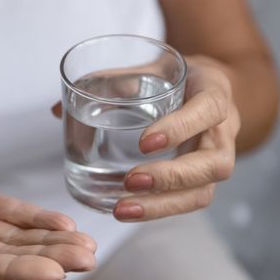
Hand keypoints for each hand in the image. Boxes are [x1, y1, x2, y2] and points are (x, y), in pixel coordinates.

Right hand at [0, 126, 95, 279]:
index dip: (16, 270)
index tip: (54, 272)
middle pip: (7, 257)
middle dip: (47, 258)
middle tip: (87, 259)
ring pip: (16, 237)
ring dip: (51, 241)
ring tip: (87, 246)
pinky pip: (12, 211)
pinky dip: (37, 217)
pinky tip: (65, 223)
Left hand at [52, 56, 239, 220]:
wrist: (208, 89)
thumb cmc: (175, 77)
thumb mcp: (149, 68)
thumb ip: (108, 83)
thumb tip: (57, 110)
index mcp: (213, 91)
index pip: (208, 110)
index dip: (180, 128)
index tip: (144, 143)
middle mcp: (223, 129)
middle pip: (213, 164)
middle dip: (170, 178)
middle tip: (130, 181)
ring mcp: (217, 157)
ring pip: (203, 192)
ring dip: (162, 205)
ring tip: (122, 210)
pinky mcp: (203, 179)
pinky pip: (188, 201)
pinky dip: (157, 210)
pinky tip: (126, 212)